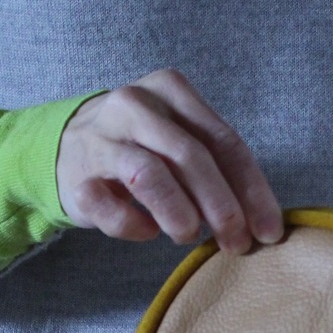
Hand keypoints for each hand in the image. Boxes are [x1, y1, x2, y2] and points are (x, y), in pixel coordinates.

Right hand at [56, 69, 284, 253]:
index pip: (223, 140)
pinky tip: (147, 232)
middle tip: (237, 243)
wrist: (63, 147)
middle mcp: (134, 105)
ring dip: (179, 214)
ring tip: (189, 236)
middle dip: (222, 207)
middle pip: (191, 156)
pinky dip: (134, 227)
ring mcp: (100, 139)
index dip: (251, 189)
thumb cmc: (139, 146)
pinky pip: (111, 209)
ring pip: (150, 176)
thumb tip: (259, 220)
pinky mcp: (76, 177)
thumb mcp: (178, 137)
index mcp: (169, 89)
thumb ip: (217, 165)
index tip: (269, 230)